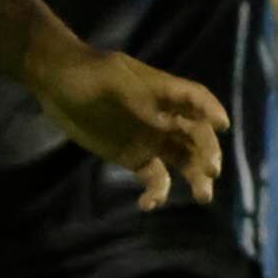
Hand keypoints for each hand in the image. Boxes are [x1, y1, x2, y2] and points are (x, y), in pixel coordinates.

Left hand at [34, 45, 227, 211]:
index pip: (196, 99)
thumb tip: (166, 123)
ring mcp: (151, 138)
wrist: (55, 83)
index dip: (211, 110)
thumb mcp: (111, 79)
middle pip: (197, 135)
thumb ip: (139, 100)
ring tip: (202, 196)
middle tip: (210, 172)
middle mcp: (164, 116)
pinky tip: (148, 204)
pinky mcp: (135, 158)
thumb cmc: (86, 73)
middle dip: (207, 152)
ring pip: (184, 160)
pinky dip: (157, 192)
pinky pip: (155, 178)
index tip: (221, 126)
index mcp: (163, 91)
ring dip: (195, 177)